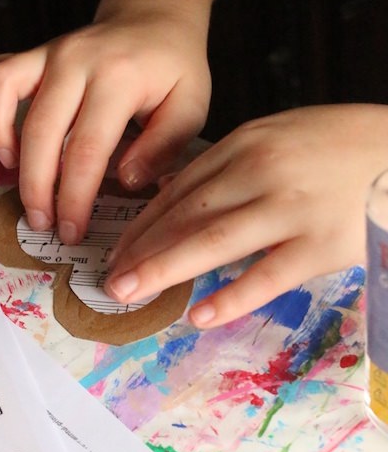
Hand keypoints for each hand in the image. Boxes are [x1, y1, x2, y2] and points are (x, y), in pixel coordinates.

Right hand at [0, 14, 210, 244]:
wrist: (153, 16)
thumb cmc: (174, 68)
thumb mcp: (191, 107)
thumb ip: (164, 146)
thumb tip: (125, 181)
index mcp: (119, 79)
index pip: (87, 151)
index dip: (74, 198)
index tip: (72, 231)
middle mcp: (76, 61)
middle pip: (41, 133)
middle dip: (36, 189)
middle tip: (42, 223)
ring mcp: (49, 52)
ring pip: (2, 95)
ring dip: (1, 144)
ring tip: (16, 178)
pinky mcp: (33, 52)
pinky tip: (4, 141)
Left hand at [104, 104, 387, 327]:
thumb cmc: (341, 144)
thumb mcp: (278, 135)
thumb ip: (228, 163)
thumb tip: (175, 191)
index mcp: (247, 144)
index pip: (179, 190)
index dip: (143, 224)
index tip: (118, 249)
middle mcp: (261, 172)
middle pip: (186, 215)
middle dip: (141, 250)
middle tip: (111, 279)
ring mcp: (291, 208)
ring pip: (214, 241)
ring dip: (166, 269)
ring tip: (130, 293)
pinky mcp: (324, 244)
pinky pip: (269, 275)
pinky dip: (232, 297)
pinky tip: (200, 316)